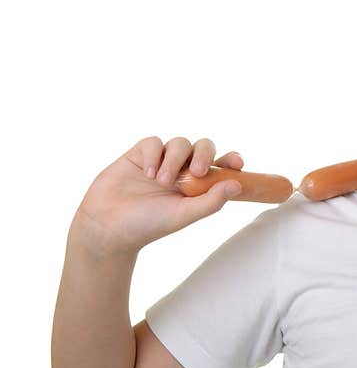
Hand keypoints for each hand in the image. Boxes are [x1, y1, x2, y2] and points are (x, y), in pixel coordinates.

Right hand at [74, 136, 245, 255]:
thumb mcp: (184, 215)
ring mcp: (162, 161)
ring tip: (162, 182)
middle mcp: (183, 170)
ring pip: (180, 143)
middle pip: (203, 147)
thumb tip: (237, 185)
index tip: (237, 163)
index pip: (221, 166)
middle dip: (204, 154)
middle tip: (197, 171)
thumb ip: (211, 201)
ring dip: (174, 160)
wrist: (108, 225)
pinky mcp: (140, 154)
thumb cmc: (149, 224)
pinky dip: (154, 155)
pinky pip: (154, 142)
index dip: (231, 160)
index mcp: (198, 185)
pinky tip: (148, 173)